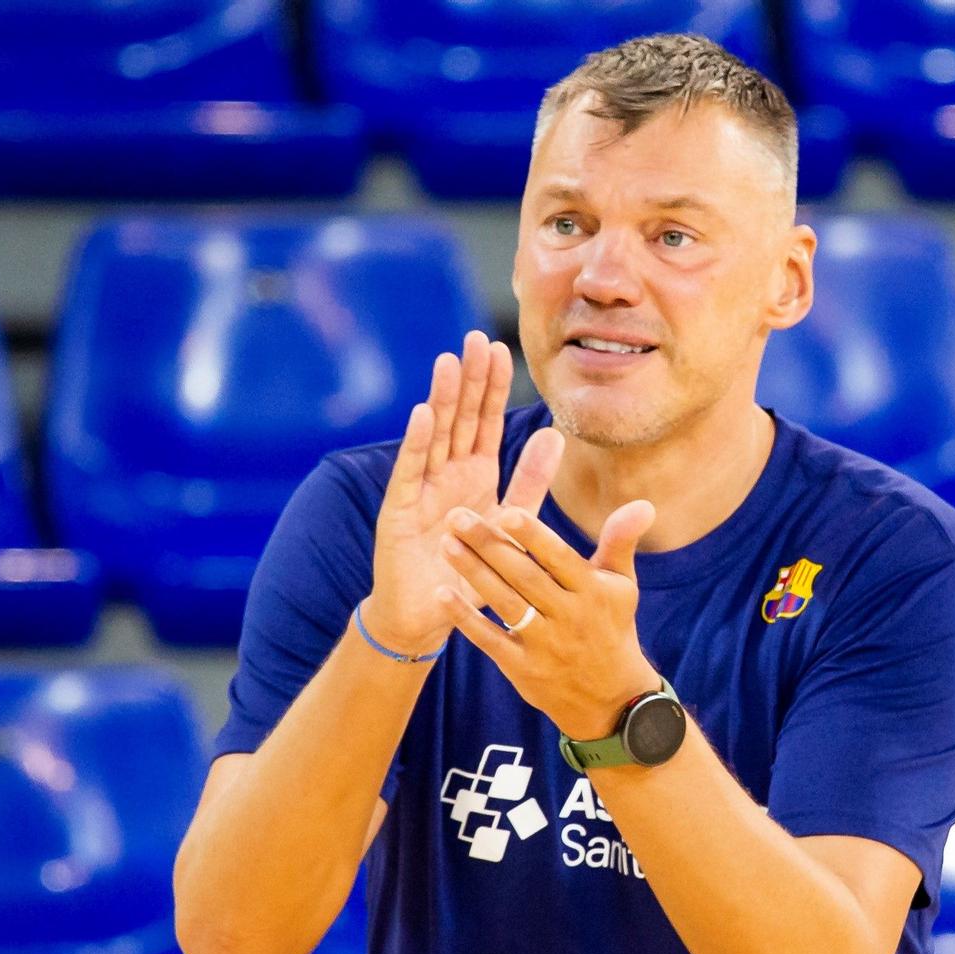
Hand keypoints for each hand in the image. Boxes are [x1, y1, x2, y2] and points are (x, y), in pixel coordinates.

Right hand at [363, 330, 563, 653]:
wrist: (432, 615)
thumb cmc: (471, 568)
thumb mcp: (510, 519)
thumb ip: (531, 478)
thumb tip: (555, 433)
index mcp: (475, 473)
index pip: (485, 421)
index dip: (492, 386)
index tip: (501, 348)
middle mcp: (447, 474)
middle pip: (459, 418)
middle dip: (468, 380)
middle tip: (475, 338)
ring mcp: (421, 489)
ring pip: (434, 436)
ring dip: (441, 400)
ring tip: (449, 362)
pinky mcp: (400, 511)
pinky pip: (410, 473)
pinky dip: (416, 444)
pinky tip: (423, 414)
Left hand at [435, 492, 660, 739]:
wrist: (612, 700)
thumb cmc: (611, 628)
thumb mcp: (621, 586)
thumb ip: (620, 542)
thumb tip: (643, 504)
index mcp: (593, 592)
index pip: (559, 558)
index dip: (533, 536)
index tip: (506, 511)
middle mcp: (569, 617)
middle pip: (524, 576)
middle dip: (489, 545)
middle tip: (457, 516)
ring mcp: (544, 645)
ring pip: (504, 603)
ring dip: (472, 573)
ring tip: (446, 543)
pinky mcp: (522, 668)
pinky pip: (489, 640)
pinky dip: (465, 618)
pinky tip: (441, 594)